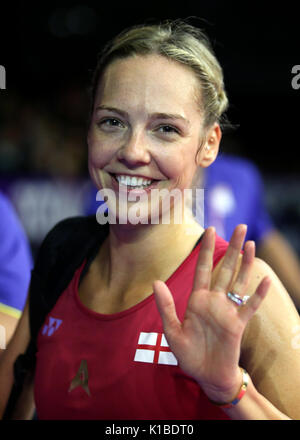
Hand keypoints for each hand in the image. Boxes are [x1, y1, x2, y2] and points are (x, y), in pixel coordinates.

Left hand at [153, 224, 270, 402]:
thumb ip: (165, 306)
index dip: (207, 249)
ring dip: (246, 263)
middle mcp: (214, 301)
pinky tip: (265, 280)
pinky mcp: (238, 325)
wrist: (206, 375)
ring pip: (239, 282)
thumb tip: (155, 281)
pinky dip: (258, 295)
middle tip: (241, 227)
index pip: (203, 268)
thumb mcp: (172, 331)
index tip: (211, 229)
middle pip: (225, 268)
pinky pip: (250, 307)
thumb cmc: (189, 354)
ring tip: (251, 244)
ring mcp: (228, 311)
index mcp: (197, 299)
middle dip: (233, 248)